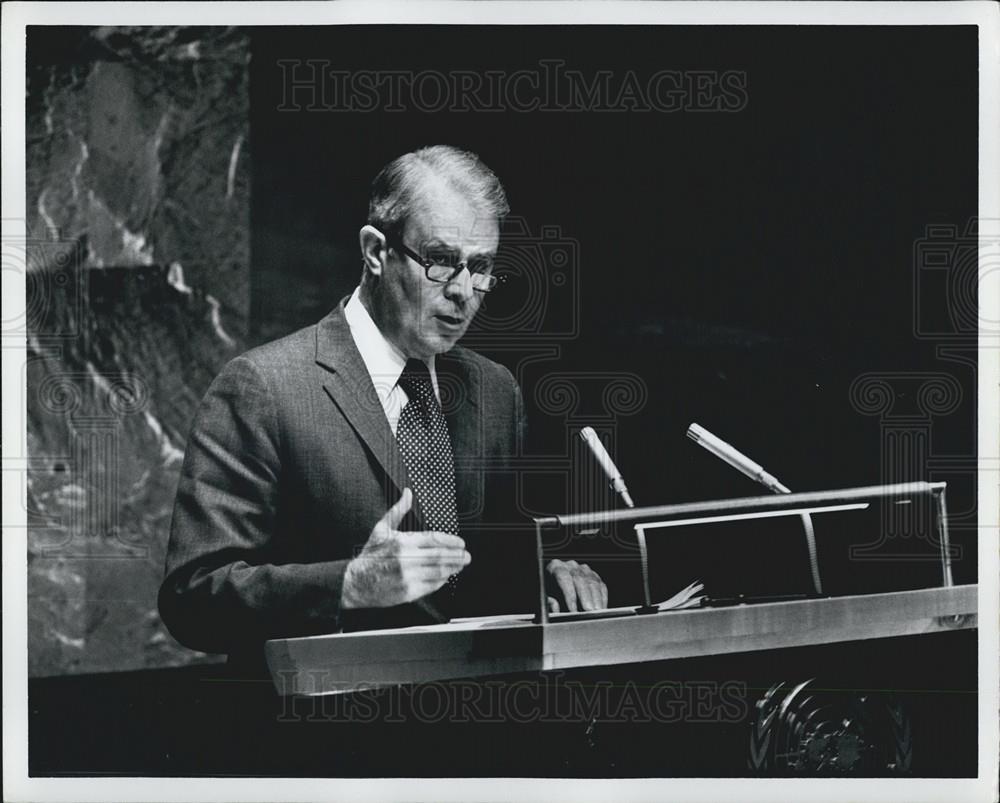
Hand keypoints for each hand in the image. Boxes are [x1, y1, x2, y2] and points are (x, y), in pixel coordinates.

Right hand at [341, 488, 470, 608]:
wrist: (354, 582)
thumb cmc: (370, 556)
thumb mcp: (382, 529)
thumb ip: (398, 511)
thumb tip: (408, 493)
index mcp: (402, 542)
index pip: (434, 539)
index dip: (451, 541)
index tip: (460, 543)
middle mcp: (406, 560)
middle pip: (440, 556)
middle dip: (457, 555)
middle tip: (466, 555)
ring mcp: (408, 577)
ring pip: (438, 571)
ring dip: (453, 568)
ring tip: (460, 565)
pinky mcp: (408, 592)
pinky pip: (431, 586)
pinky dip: (441, 581)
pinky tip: (446, 576)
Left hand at [545, 559, 607, 612]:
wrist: (553, 587)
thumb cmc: (549, 593)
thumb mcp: (544, 597)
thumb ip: (547, 602)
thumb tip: (555, 606)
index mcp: (555, 567)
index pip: (563, 577)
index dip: (569, 595)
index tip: (572, 610)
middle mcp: (570, 565)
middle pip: (580, 579)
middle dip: (585, 597)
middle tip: (588, 612)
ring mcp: (583, 569)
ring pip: (592, 582)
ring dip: (596, 599)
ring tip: (597, 612)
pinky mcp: (593, 576)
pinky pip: (600, 585)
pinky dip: (602, 598)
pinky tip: (602, 608)